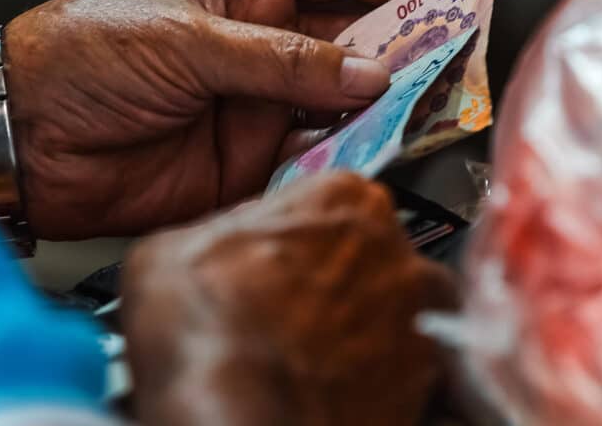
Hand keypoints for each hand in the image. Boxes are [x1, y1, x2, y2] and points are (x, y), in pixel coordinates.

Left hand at [2, 0, 432, 238]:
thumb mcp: (188, 40)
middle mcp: (262, 39)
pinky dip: (346, 155)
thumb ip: (282, 59)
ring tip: (423, 110)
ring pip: (344, 98)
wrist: (26, 139)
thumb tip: (368, 70)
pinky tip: (370, 151)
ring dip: (384, 105)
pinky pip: (315, 153)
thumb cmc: (82, 56)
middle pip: (356, 34)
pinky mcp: (251, 158)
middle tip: (447, 63)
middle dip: (404, 46)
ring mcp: (260, 99)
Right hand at [120, 173, 459, 425]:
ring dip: (366, 330)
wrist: (241, 414)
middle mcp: (395, 246)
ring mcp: (420, 314)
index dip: (297, 239)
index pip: (329, 204)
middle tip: (289, 316)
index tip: (275, 263)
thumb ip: (218, 232)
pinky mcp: (431, 380)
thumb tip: (216, 249)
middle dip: (338, 282)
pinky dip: (383, 380)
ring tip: (313, 362)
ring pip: (395, 313)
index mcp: (342, 196)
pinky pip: (411, 371)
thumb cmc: (208, 329)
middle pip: (369, 256)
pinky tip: (337, 390)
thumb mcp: (170, 248)